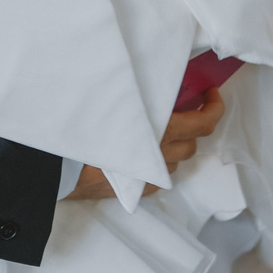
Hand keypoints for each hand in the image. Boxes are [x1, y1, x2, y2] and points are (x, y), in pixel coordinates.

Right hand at [65, 88, 226, 200]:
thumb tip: (160, 81)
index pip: (203, 124)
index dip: (214, 108)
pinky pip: (159, 178)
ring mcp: (149, 178)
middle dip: (192, 126)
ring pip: (176, 162)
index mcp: (159, 133)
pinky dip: (158, 165)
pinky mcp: (136, 191)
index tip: (210, 94)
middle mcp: (160, 157)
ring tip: (158, 131)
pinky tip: (144, 155)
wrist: (57, 167)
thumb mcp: (116, 101)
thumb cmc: (84, 127)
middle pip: (192, 144)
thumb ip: (141, 94)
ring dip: (174, 146)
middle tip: (182, 109)